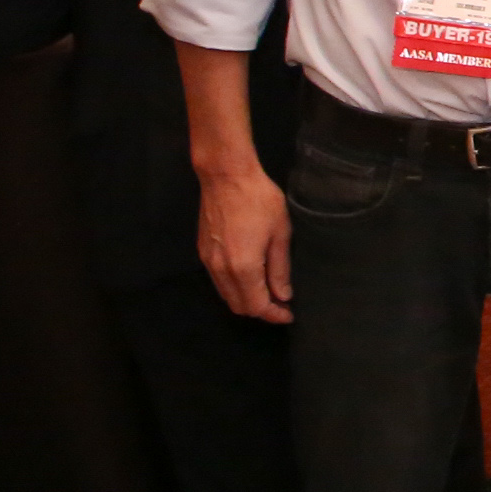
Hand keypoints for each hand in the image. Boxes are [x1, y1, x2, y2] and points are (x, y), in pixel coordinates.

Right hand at [198, 162, 293, 322]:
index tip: (289, 315)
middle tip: (281, 304)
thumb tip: (283, 296)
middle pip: (238, 305)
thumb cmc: (260, 201)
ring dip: (246, 300)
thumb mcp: (280, 234)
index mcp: (242, 267)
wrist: (226, 176)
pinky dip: (234, 288)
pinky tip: (250, 278)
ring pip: (226, 295)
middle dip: (260, 310)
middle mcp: (220, 270)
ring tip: (268, 292)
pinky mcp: (202, 252)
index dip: (273, 315)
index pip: (256, 306)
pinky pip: (218, 281)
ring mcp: (207, 261)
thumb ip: (280, 269)